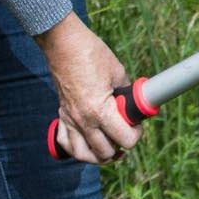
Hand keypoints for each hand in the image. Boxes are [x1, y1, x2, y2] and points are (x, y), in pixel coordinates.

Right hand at [38, 15, 143, 164]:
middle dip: (119, 147)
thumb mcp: (118, 72)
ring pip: (83, 154)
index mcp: (100, 111)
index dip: (136, 135)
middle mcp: (83, 120)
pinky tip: (87, 143)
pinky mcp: (61, 115)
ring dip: (98, 155)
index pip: (124, 140)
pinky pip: (66, 142)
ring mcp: (70, 119)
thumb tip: (134, 104)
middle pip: (105, 153)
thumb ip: (126, 93)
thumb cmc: (92, 54)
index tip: (137, 126)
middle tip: (125, 134)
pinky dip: (77, 148)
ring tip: (109, 147)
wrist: (63, 44)